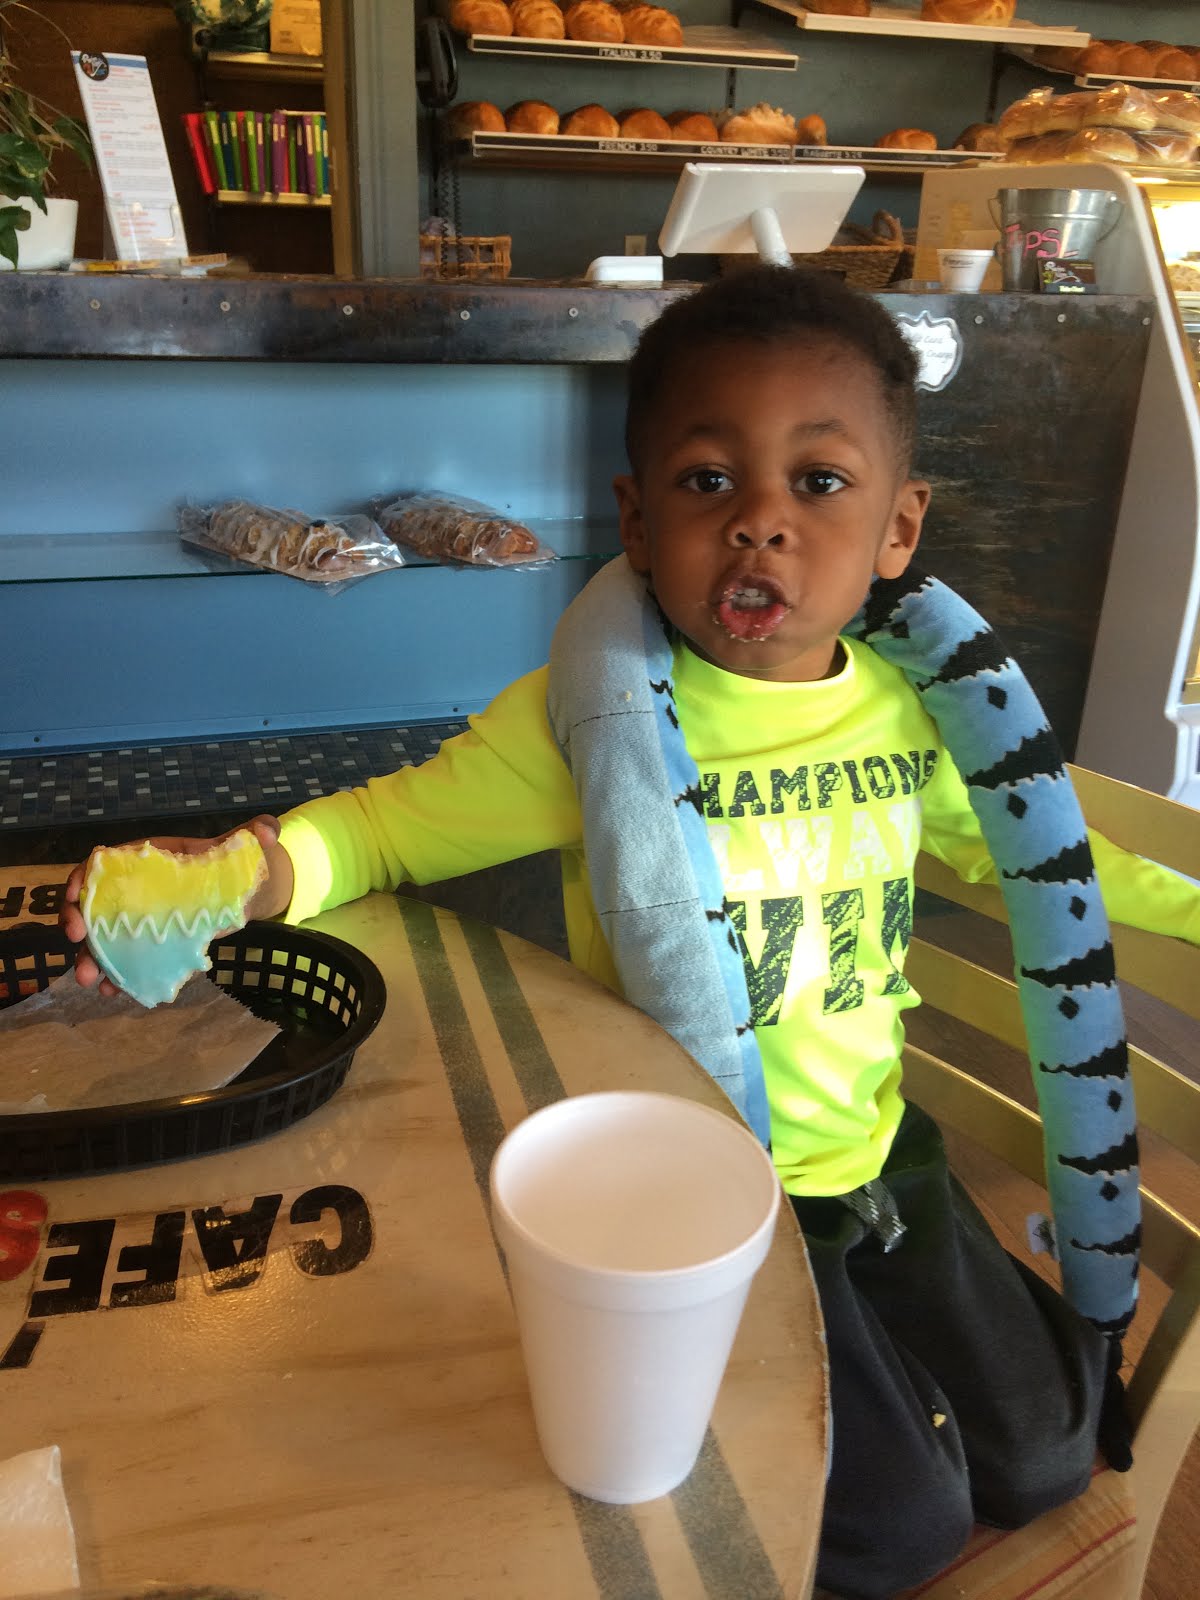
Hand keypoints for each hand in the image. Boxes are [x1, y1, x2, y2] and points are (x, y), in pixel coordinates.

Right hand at [59, 815, 294, 996]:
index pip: (106, 863)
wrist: (251, 892)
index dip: (84, 877)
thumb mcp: (248, 847)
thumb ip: (258, 834)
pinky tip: (114, 991)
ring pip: (106, 935)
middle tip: (76, 942)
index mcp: (153, 858)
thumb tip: (267, 830)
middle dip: (78, 921)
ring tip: (89, 979)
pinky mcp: (156, 942)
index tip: (75, 895)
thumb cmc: (240, 864)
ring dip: (92, 957)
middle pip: (95, 902)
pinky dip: (118, 974)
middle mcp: (139, 888)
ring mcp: (144, 918)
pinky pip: (129, 957)